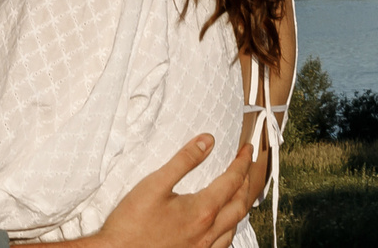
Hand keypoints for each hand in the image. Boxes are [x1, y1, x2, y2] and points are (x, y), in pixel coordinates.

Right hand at [90, 135, 258, 247]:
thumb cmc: (130, 224)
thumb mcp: (154, 184)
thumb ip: (184, 160)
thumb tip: (208, 141)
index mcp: (202, 211)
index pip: (232, 181)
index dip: (242, 162)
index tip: (246, 149)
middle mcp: (207, 232)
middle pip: (239, 204)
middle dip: (247, 182)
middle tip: (247, 166)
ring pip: (233, 227)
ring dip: (240, 207)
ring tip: (240, 192)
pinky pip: (221, 244)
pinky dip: (228, 229)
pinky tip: (222, 226)